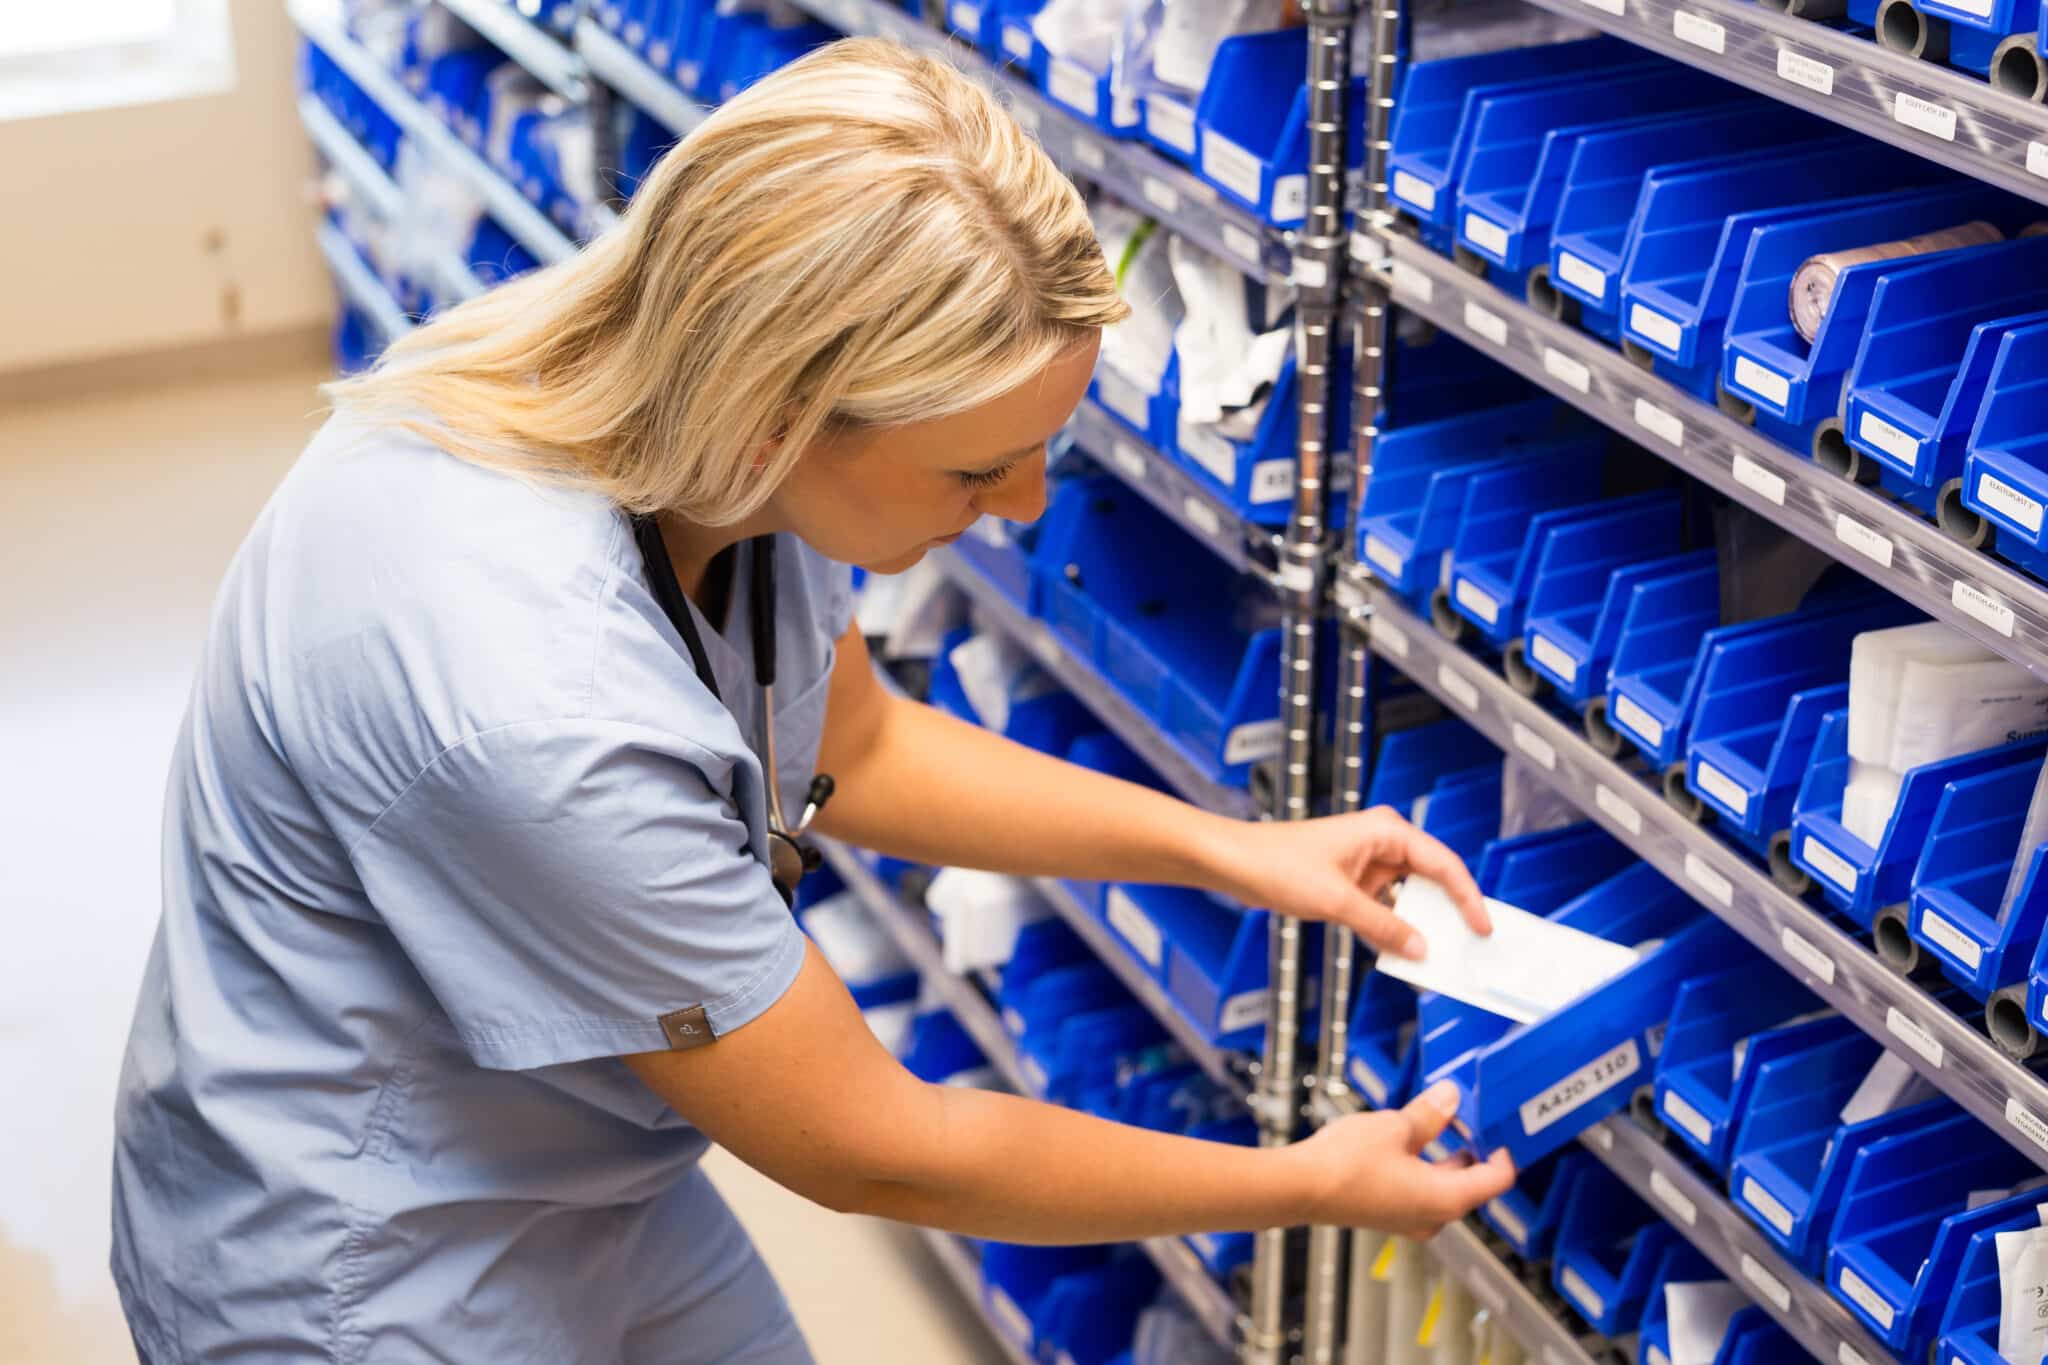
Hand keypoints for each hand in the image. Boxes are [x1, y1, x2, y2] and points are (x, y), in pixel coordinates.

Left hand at [1205, 806, 1487, 957]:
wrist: (1236, 863)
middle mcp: (1382, 842)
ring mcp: (1367, 862)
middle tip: (1468, 945)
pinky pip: (1385, 906)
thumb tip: (1420, 947)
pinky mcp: (1353, 880)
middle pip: (1431, 879)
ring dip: (1419, 923)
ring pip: (1409, 896)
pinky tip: (1402, 951)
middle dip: (1448, 913)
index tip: (1482, 927)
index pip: (1443, 864)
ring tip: (1439, 954)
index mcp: (1386, 831)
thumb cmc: (1277, 863)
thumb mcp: (1337, 902)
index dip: (1468, 897)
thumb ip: (1383, 927)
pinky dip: (1394, 927)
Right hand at [1285, 1082, 1515, 1238]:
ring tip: (1441, 1121)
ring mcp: (1410, 1219)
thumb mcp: (1395, 1127)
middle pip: (1471, 1185)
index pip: (1496, 1179)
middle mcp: (1433, 1217)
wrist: (1300, 1187)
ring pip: (1444, 1187)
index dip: (1505, 1150)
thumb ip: (1429, 1114)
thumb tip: (1451, 1097)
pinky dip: (1425, 1167)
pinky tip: (1412, 1141)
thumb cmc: (1345, 1165)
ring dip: (1446, 1156)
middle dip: (1473, 1148)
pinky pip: (1421, 1191)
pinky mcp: (1390, 1214)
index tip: (1502, 1127)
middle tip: (1470, 1116)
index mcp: (1446, 1199)